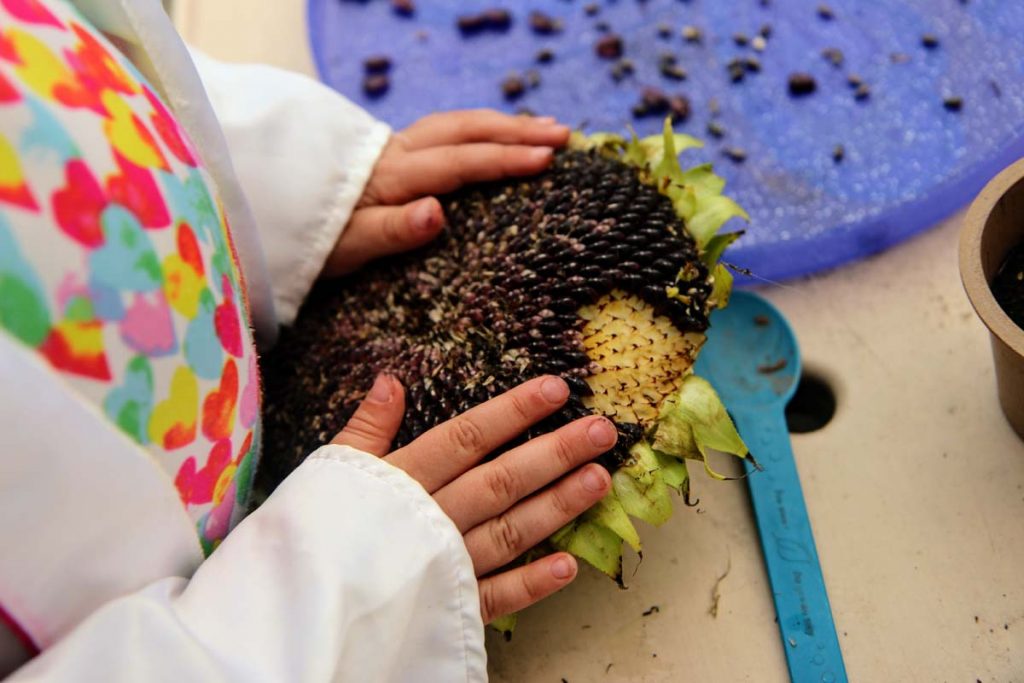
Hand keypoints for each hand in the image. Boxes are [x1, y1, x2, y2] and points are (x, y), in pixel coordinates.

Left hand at [324, 110, 570, 275]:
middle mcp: (395, 154)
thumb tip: (438, 211)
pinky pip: (443, 132)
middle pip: (464, 130)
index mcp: (391, 178)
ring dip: (501, 125)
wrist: (264, 212)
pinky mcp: (388, 155)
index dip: (504, 159)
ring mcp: (392, 150)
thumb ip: (391, 231)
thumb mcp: (346, 248)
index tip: (548, 159)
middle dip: (516, 131)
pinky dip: (478, 130)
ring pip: (455, 125)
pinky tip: (494, 137)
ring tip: (543, 129)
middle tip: (563, 136)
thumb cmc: (308, 241)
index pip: (458, 162)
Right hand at [331, 374, 614, 623]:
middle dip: (555, 452)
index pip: (468, 437)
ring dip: (558, 506)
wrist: (285, 610)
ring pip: (510, 531)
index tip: (557, 389)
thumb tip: (392, 379)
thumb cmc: (305, 534)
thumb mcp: (329, 471)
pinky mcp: (446, 610)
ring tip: (600, 480)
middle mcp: (430, 520)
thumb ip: (366, 427)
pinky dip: (533, 584)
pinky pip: (495, 597)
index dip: (514, 411)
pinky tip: (570, 566)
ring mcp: (443, 567)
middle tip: (603, 431)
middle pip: (502, 479)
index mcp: (401, 481)